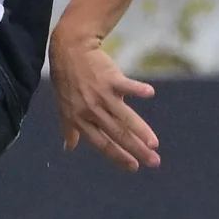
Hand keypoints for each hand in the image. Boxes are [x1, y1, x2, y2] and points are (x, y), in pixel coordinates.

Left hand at [49, 25, 160, 172]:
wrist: (69, 50)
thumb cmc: (67, 81)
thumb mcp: (64, 108)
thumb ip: (69, 129)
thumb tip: (68, 148)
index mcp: (80, 120)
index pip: (102, 143)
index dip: (118, 157)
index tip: (134, 167)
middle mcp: (91, 110)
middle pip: (117, 133)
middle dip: (136, 150)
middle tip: (154, 162)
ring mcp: (101, 94)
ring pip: (123, 116)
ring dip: (140, 130)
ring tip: (154, 144)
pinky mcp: (109, 77)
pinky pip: (125, 85)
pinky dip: (137, 89)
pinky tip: (150, 93)